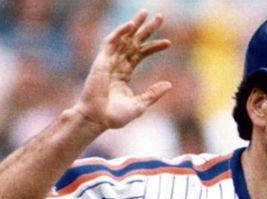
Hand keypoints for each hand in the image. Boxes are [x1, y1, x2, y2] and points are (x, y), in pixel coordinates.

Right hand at [72, 9, 171, 130]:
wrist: (97, 119)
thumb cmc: (115, 116)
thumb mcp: (139, 105)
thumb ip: (153, 94)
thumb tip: (169, 84)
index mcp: (124, 73)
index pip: (141, 54)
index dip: (154, 47)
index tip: (168, 43)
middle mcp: (117, 64)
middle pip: (134, 41)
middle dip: (146, 29)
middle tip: (160, 16)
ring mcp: (108, 61)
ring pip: (123, 38)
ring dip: (134, 25)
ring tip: (145, 13)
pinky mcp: (101, 61)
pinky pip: (110, 42)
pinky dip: (120, 32)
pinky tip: (131, 25)